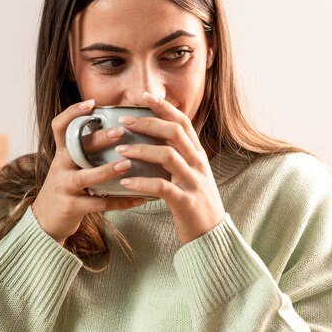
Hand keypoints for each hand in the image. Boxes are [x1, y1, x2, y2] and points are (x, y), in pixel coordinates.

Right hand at [32, 99, 148, 243]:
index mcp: (62, 153)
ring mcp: (64, 187)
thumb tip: (117, 129)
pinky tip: (139, 198)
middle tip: (120, 131)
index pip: (60, 127)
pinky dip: (120, 202)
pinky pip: (98, 205)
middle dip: (97, 139)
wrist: (46, 220)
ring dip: (106, 170)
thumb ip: (87, 151)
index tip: (93, 103)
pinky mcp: (71, 207)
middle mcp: (61, 167)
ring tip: (127, 164)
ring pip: (85, 177)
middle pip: (75, 148)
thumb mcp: (70, 166)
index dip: (73, 113)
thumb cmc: (67, 188)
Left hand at [115, 92, 225, 243]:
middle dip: (148, 123)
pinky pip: (161, 187)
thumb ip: (178, 157)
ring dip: (141, 150)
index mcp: (198, 154)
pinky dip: (141, 183)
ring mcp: (193, 182)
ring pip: (168, 156)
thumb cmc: (194, 203)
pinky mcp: (185, 201)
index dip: (164, 106)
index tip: (144, 95)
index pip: (182, 122)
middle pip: (175, 132)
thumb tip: (154, 140)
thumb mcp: (190, 175)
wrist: (211, 235)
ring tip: (120, 151)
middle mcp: (198, 163)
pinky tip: (125, 184)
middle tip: (124, 122)